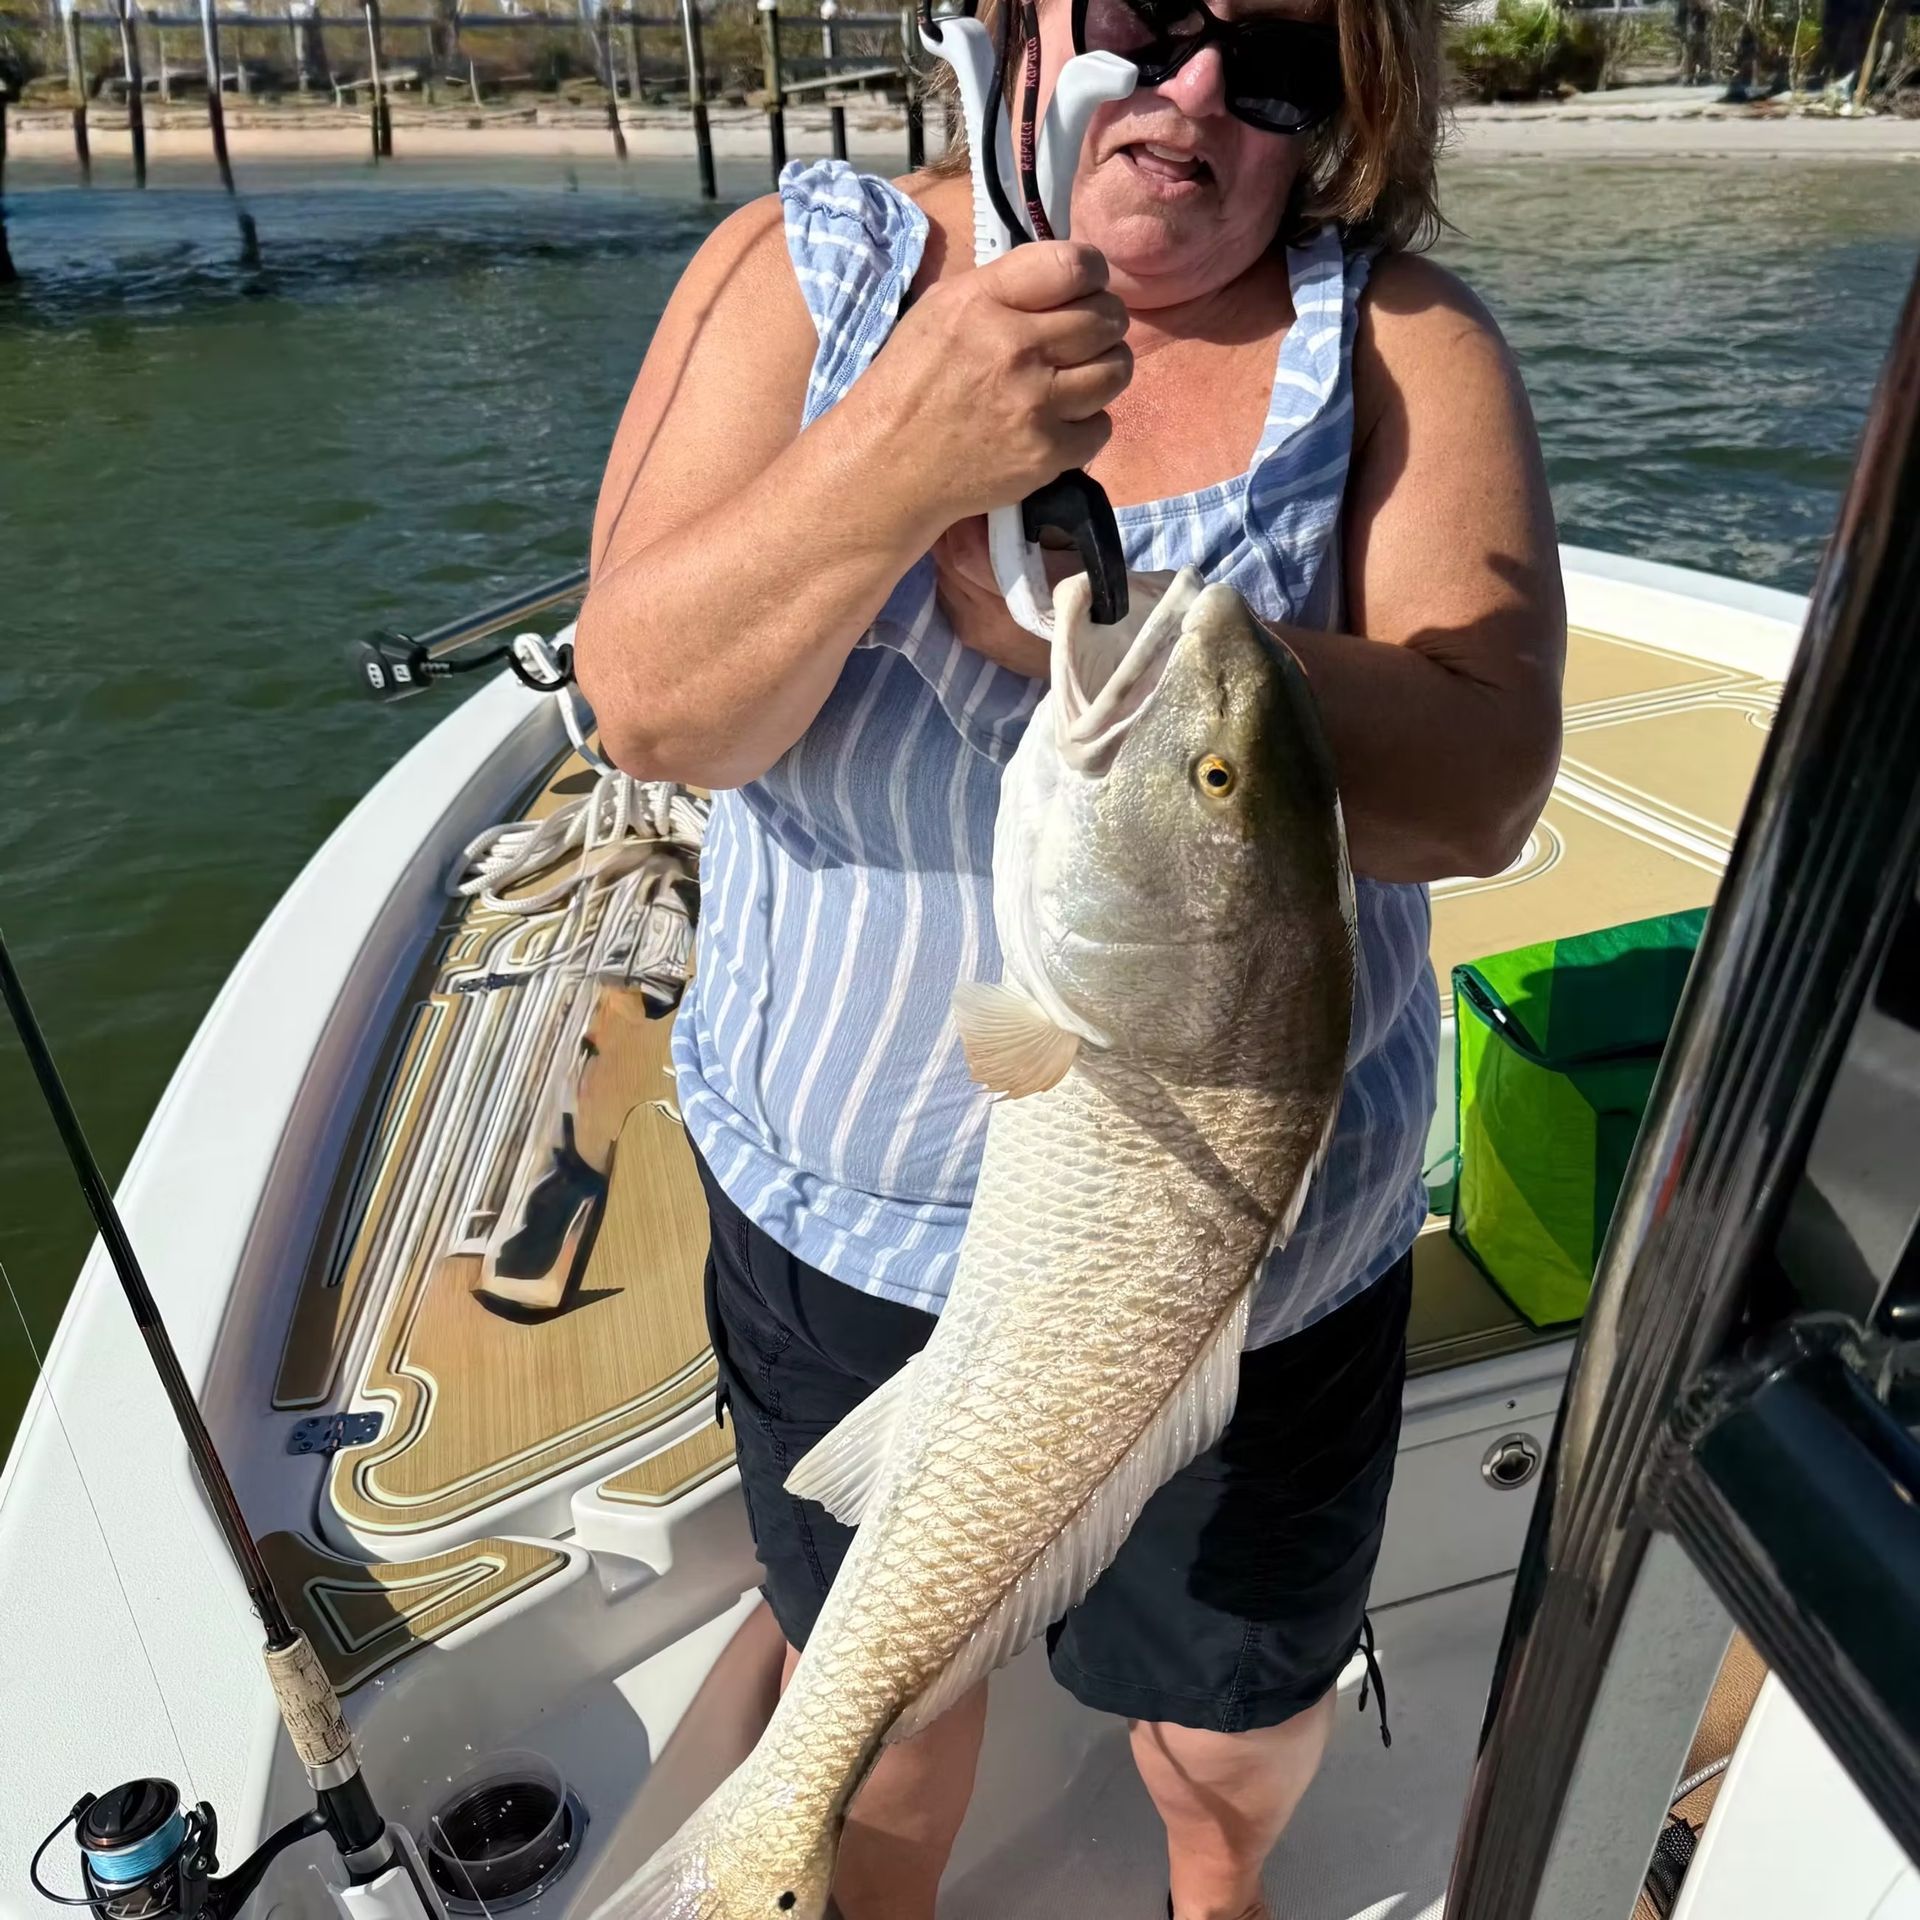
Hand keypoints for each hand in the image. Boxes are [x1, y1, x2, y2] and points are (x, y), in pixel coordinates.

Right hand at [856, 242, 1131, 538]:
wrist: (888, 468)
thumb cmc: (911, 384)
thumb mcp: (940, 310)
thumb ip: (1004, 287)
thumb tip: (1065, 276)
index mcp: (983, 302)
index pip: (1075, 264)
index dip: (1094, 273)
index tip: (1087, 288)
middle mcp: (1014, 348)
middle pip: (1107, 319)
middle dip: (1105, 324)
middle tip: (1085, 338)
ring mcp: (1034, 405)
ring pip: (1116, 370)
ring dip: (1104, 371)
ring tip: (1078, 378)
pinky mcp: (1046, 454)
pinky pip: (1102, 426)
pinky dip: (1087, 424)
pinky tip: (1057, 422)